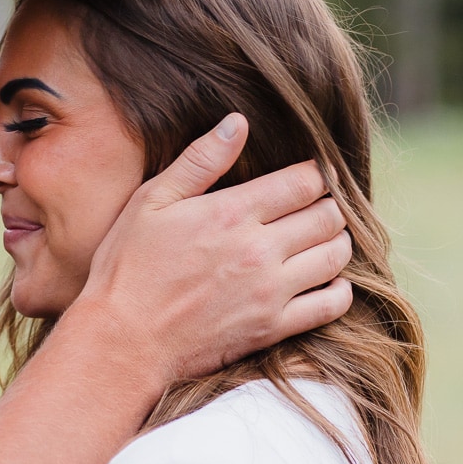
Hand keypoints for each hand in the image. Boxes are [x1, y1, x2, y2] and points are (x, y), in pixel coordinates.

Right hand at [74, 113, 351, 381]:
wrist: (123, 340)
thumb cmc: (128, 267)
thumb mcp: (151, 202)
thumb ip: (199, 161)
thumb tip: (237, 123)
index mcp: (232, 212)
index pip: (305, 181)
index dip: (314, 174)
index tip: (305, 176)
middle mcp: (259, 250)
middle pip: (328, 216)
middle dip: (327, 205)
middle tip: (314, 207)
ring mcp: (270, 291)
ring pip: (336, 256)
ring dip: (336, 242)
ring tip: (318, 238)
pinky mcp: (273, 327)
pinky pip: (332, 305)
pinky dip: (339, 289)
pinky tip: (324, 280)